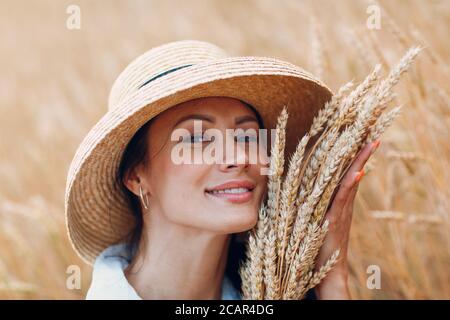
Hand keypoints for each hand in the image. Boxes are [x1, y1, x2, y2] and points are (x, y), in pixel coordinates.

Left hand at [314, 139, 379, 298]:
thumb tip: (299, 188)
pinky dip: (349, 186)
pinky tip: (357, 173)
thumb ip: (311, 204)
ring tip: (371, 143)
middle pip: (353, 172)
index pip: (345, 172)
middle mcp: (342, 203)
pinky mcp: (335, 220)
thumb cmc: (316, 246)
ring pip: (351, 181)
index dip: (352, 155)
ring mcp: (341, 210)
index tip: (360, 137)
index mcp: (336, 201)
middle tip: (374, 133)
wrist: (326, 272)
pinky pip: (342, 199)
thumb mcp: (313, 219)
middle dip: (363, 152)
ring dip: (361, 162)